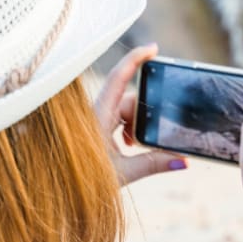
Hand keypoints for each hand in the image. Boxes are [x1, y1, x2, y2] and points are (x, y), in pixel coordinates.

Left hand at [93, 43, 186, 185]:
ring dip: (136, 125)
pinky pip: (118, 117)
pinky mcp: (96, 127)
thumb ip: (153, 164)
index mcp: (98, 116)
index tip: (153, 48)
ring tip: (134, 147)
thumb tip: (182, 160)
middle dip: (144, 115)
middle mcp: (96, 113)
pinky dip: (128, 128)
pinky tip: (129, 146)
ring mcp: (96, 118)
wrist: (60, 192)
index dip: (136, 59)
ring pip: (125, 110)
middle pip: (128, 99)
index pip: (118, 78)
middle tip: (143, 139)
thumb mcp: (124, 173)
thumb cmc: (85, 182)